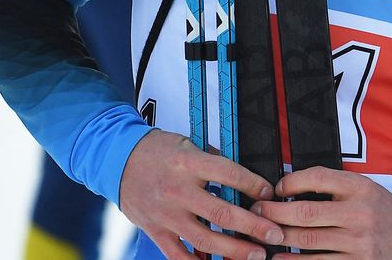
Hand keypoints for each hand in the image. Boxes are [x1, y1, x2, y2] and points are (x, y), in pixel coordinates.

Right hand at [118, 129, 283, 259]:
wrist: (116, 159)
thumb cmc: (155, 150)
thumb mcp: (188, 142)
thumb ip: (214, 160)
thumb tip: (244, 175)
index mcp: (188, 163)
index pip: (230, 175)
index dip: (255, 185)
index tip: (270, 193)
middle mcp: (178, 190)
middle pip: (223, 213)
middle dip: (254, 226)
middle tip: (275, 234)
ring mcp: (166, 214)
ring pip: (204, 238)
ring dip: (234, 250)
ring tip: (256, 254)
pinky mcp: (156, 230)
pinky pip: (178, 254)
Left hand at [252, 167, 391, 258]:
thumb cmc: (381, 210)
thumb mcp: (363, 187)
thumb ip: (332, 185)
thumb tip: (289, 185)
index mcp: (360, 188)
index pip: (316, 178)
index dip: (289, 182)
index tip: (276, 188)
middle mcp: (359, 214)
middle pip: (304, 213)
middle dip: (273, 212)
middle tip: (257, 211)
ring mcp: (357, 242)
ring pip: (306, 241)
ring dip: (278, 238)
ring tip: (261, 235)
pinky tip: (279, 259)